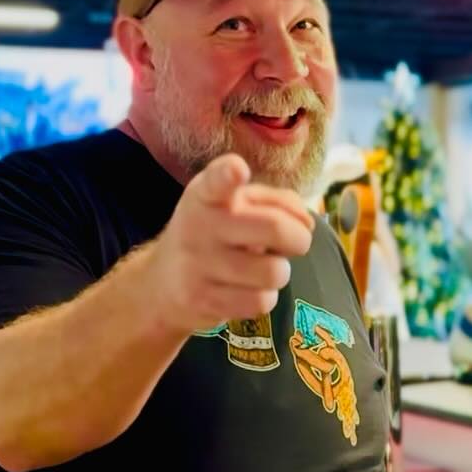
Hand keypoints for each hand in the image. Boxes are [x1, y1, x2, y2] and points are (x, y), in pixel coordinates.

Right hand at [145, 154, 314, 334]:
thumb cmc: (217, 235)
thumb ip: (277, 202)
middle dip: (299, 238)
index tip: (237, 170)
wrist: (164, 283)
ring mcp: (198, 264)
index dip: (228, 175)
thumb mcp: (237, 206)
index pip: (215, 181)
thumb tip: (307, 223)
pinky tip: (247, 289)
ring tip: (260, 267)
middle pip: (275, 228)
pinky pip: (261, 301)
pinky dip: (264, 297)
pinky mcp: (203, 299)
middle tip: (294, 242)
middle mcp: (199, 225)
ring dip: (279, 272)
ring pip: (274, 272)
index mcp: (207, 194)